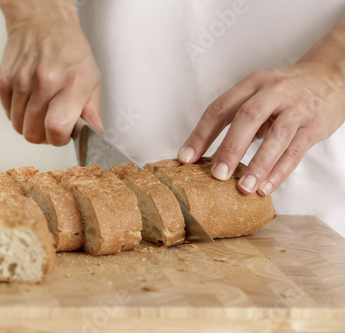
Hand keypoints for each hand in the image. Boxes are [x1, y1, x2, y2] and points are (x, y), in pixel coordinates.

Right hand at [0, 0, 102, 145]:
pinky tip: (30, 101)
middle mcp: (45, 81)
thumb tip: (95, 133)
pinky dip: (18, 114)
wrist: (43, 21)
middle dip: (44, 135)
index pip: (56, 128)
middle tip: (52, 123)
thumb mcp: (91, 78)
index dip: (58, 139)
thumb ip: (92, 111)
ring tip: (41, 111)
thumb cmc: (70, 49)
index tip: (63, 134)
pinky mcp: (4, 79)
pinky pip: (8, 114)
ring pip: (18, 126)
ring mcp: (22, 80)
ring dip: (30, 125)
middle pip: (33, 133)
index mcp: (72, 82)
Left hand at [178, 60, 344, 195]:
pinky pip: (296, 151)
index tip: (185, 158)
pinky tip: (266, 187)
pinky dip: (279, 171)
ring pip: (276, 136)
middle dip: (230, 148)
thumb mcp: (257, 94)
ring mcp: (296, 107)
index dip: (200, 134)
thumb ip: (235, 117)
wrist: (330, 77)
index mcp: (251, 84)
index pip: (220, 108)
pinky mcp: (314, 125)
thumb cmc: (284, 93)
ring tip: (243, 187)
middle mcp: (273, 91)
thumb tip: (204, 153)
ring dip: (258, 164)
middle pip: (247, 117)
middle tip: (217, 175)